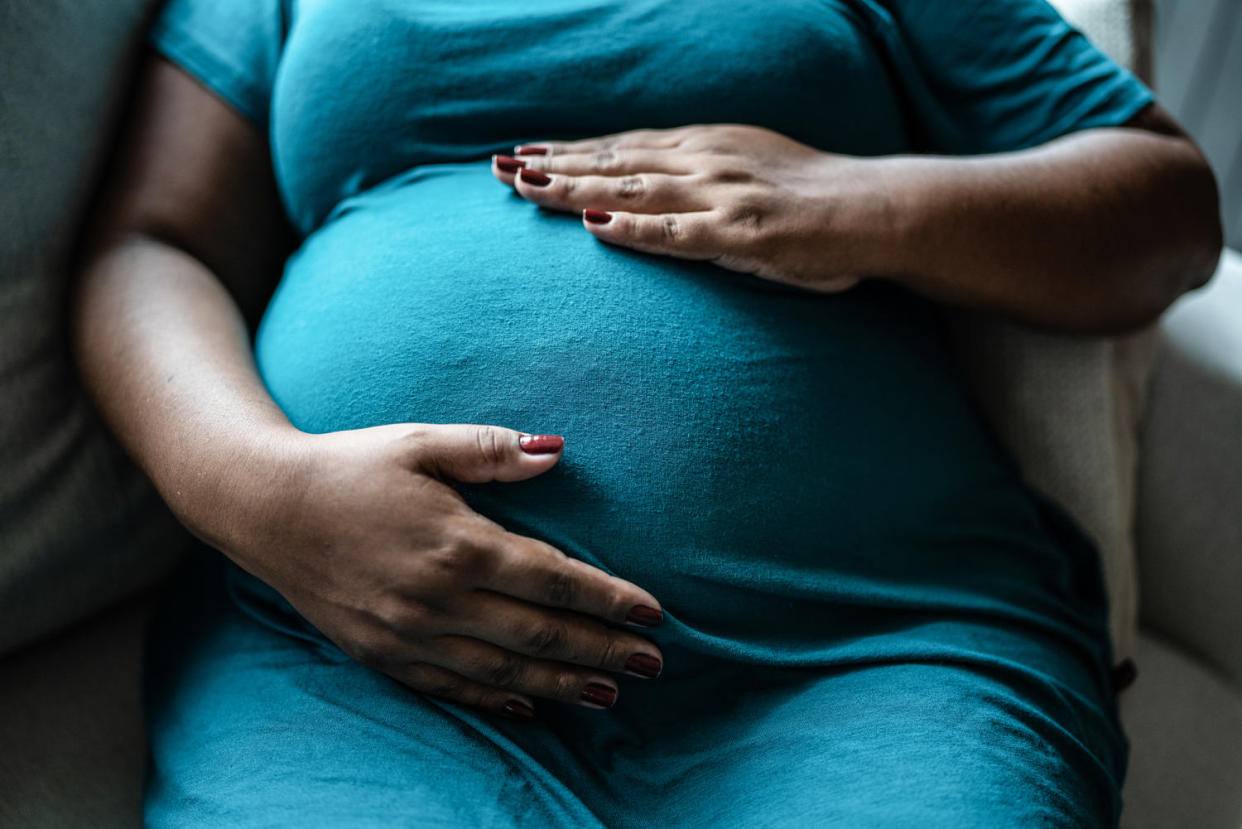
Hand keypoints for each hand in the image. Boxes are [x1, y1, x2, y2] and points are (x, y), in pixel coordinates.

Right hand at [228, 423, 666, 720]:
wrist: (264, 507)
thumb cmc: (352, 467)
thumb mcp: (422, 442)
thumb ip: (493, 450)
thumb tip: (558, 451)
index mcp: (456, 542)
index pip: (553, 580)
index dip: (609, 599)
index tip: (654, 614)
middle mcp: (437, 597)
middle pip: (539, 634)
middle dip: (603, 651)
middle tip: (654, 664)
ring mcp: (408, 634)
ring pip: (504, 671)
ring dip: (563, 684)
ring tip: (611, 692)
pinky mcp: (383, 655)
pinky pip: (453, 687)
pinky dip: (499, 702)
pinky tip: (534, 707)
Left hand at [491, 123, 881, 292]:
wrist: (876, 210)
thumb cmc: (814, 199)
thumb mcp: (749, 170)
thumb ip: (702, 178)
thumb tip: (657, 193)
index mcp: (704, 146)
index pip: (621, 147)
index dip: (568, 151)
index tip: (524, 154)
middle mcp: (704, 160)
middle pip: (611, 161)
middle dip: (551, 165)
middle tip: (497, 169)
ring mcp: (720, 193)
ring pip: (631, 188)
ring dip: (574, 188)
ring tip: (524, 189)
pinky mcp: (740, 233)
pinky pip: (675, 232)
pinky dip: (632, 228)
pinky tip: (594, 226)